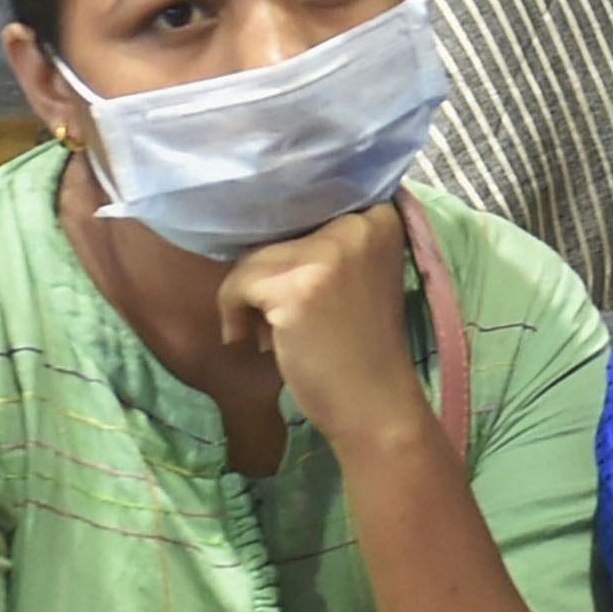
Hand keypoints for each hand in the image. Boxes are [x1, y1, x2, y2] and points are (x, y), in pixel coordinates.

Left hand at [217, 203, 425, 451]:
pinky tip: (253, 341)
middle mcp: (357, 225)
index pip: (308, 206)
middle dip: (268, 278)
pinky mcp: (297, 287)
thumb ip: (327, 245)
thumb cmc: (362, 347)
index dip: (291, 244)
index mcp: (379, 218)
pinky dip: (233, 314)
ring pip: (253, 259)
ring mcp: (327, 254)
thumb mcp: (360, 276)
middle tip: (282, 322)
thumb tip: (254, 222)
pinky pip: (237, 285)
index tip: (295, 284)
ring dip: (248, 299)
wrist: (375, 405)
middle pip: (277, 233)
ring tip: (269, 335)